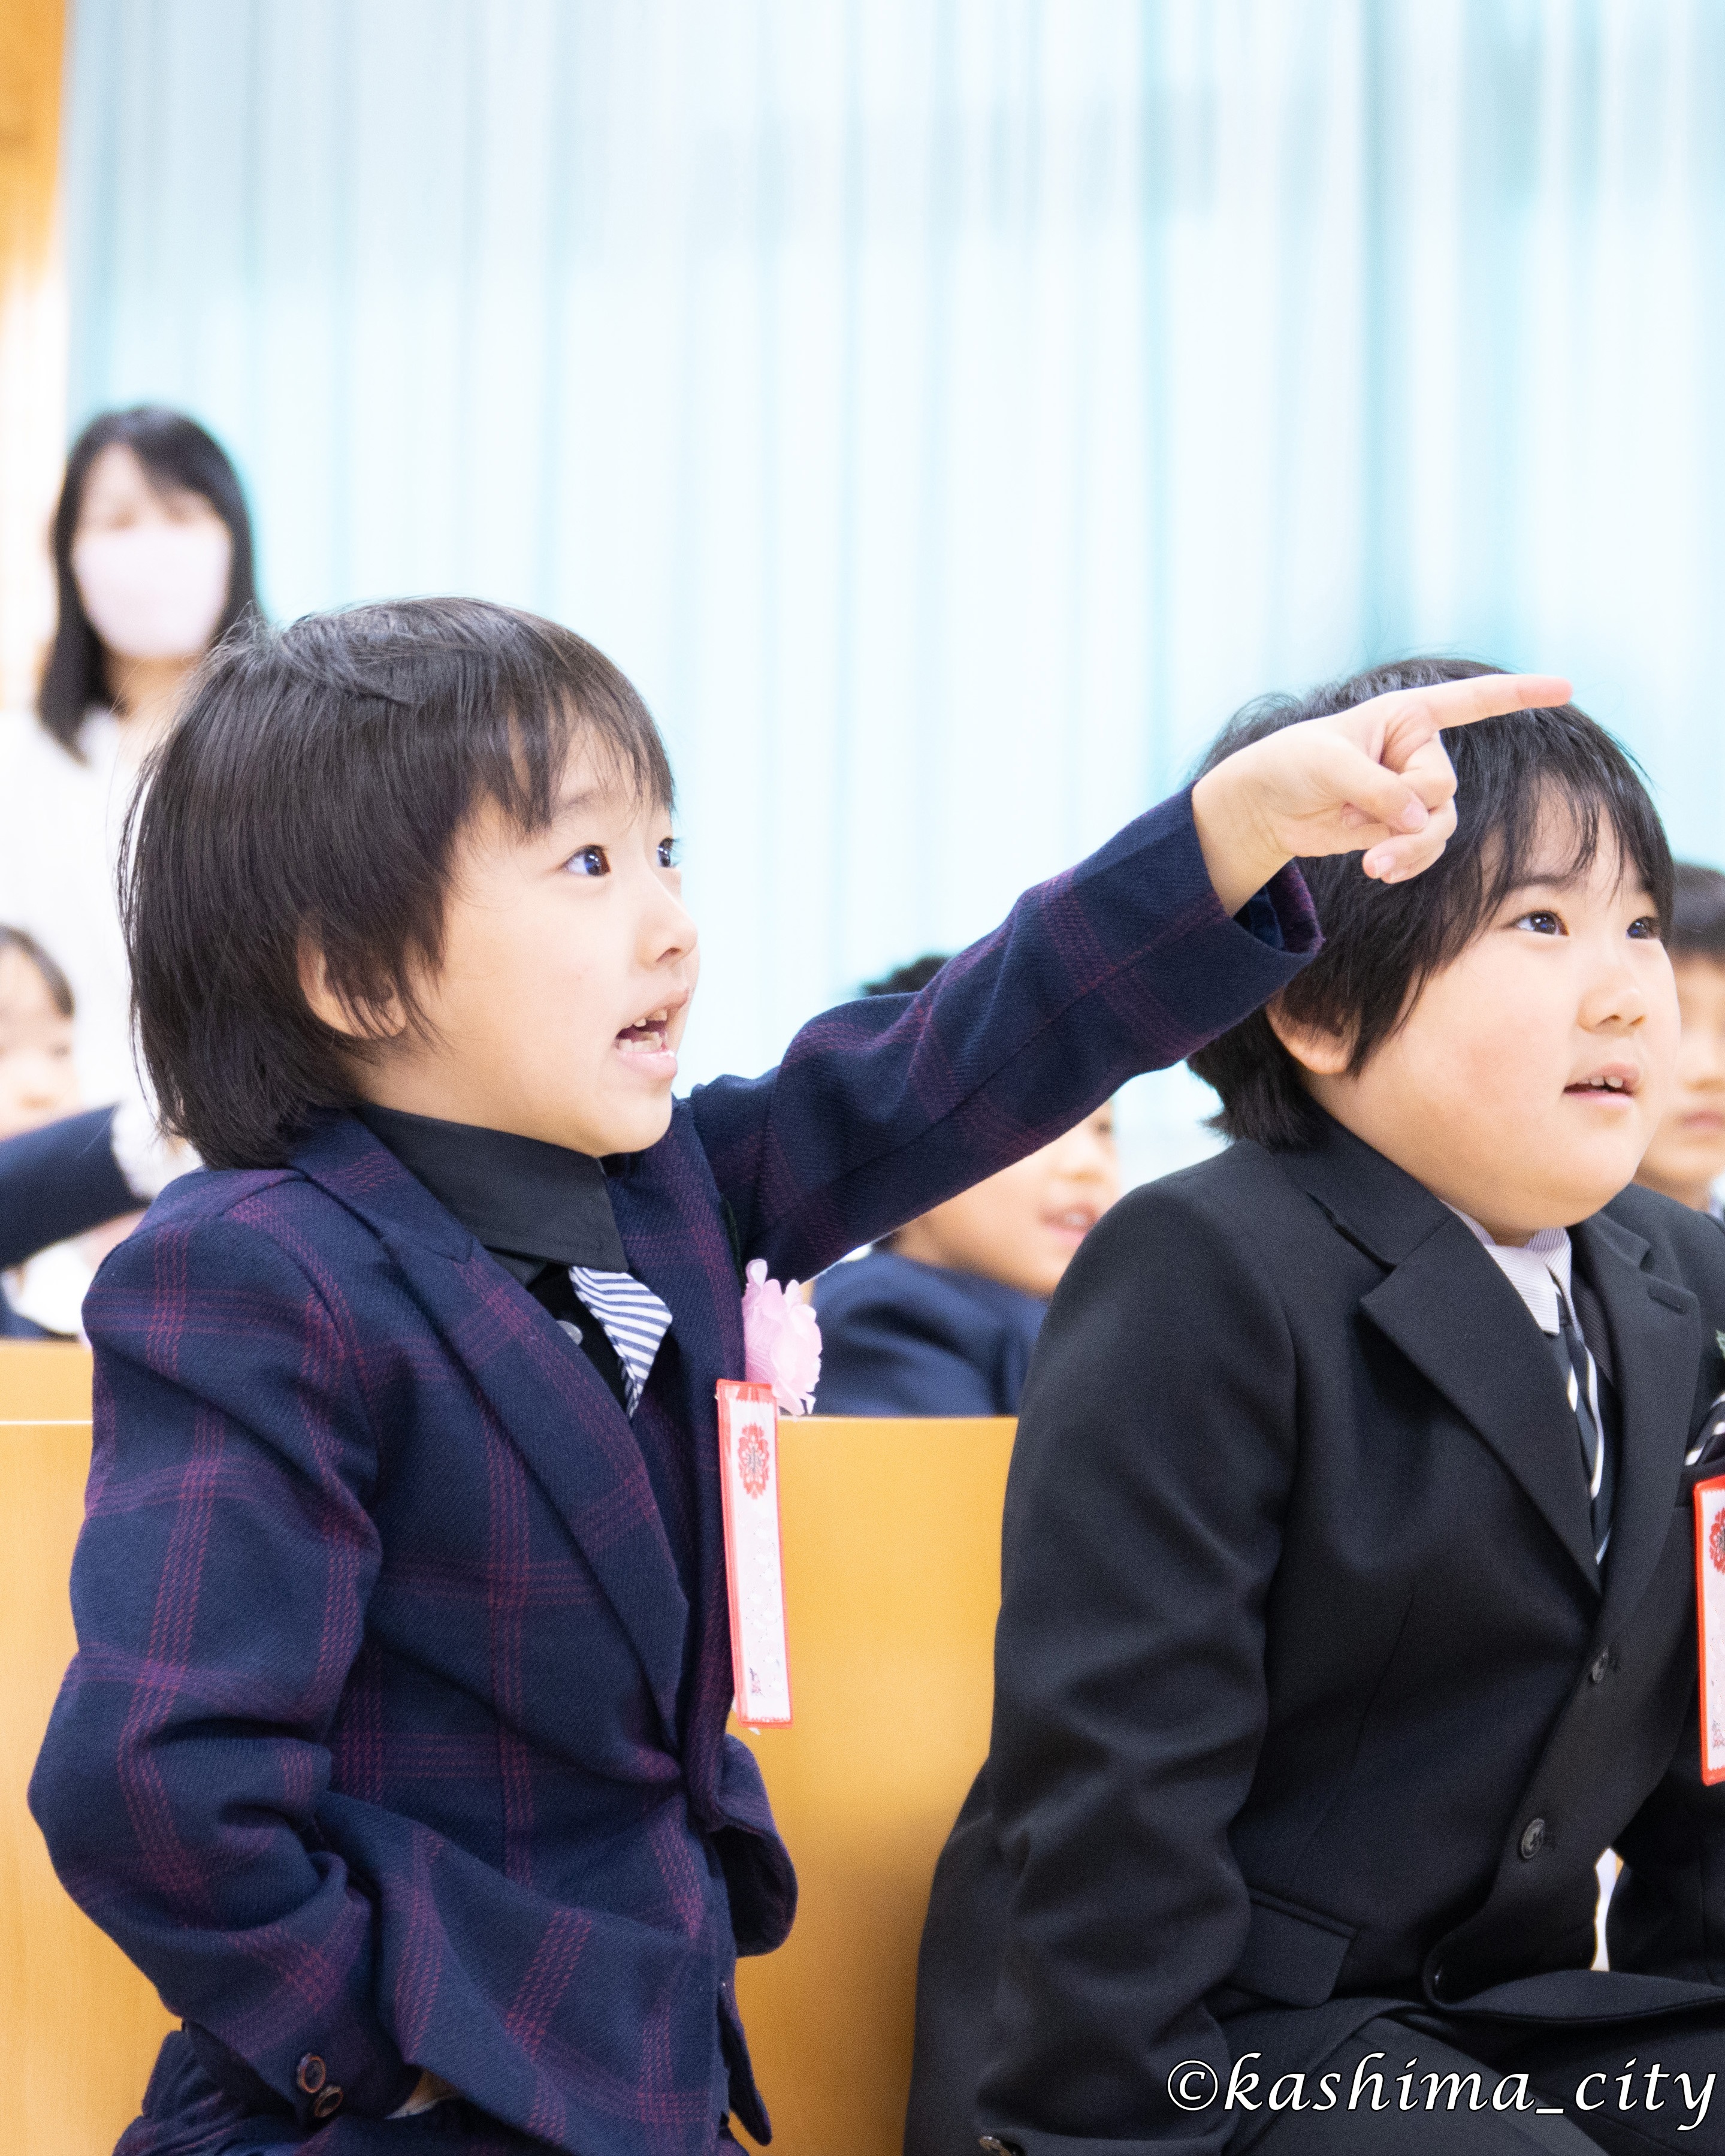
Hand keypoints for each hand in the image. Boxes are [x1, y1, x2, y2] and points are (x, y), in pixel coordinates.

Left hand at [1189, 672, 1572, 915]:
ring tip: (1370, 863)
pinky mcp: (1399, 826)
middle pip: (1443, 788)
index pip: (1473, 701)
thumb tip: (1417, 819)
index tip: (1568, 687)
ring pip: (1441, 825)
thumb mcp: (1328, 766)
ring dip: (1409, 847)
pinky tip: (1377, 870)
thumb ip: (1378, 789)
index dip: (1521, 694)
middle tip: (1353, 813)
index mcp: (1407, 714)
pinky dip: (1405, 862)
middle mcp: (1418, 751)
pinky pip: (1424, 847)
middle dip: (1406, 810)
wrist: (1266, 805)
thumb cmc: (1292, 764)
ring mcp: (1412, 792)